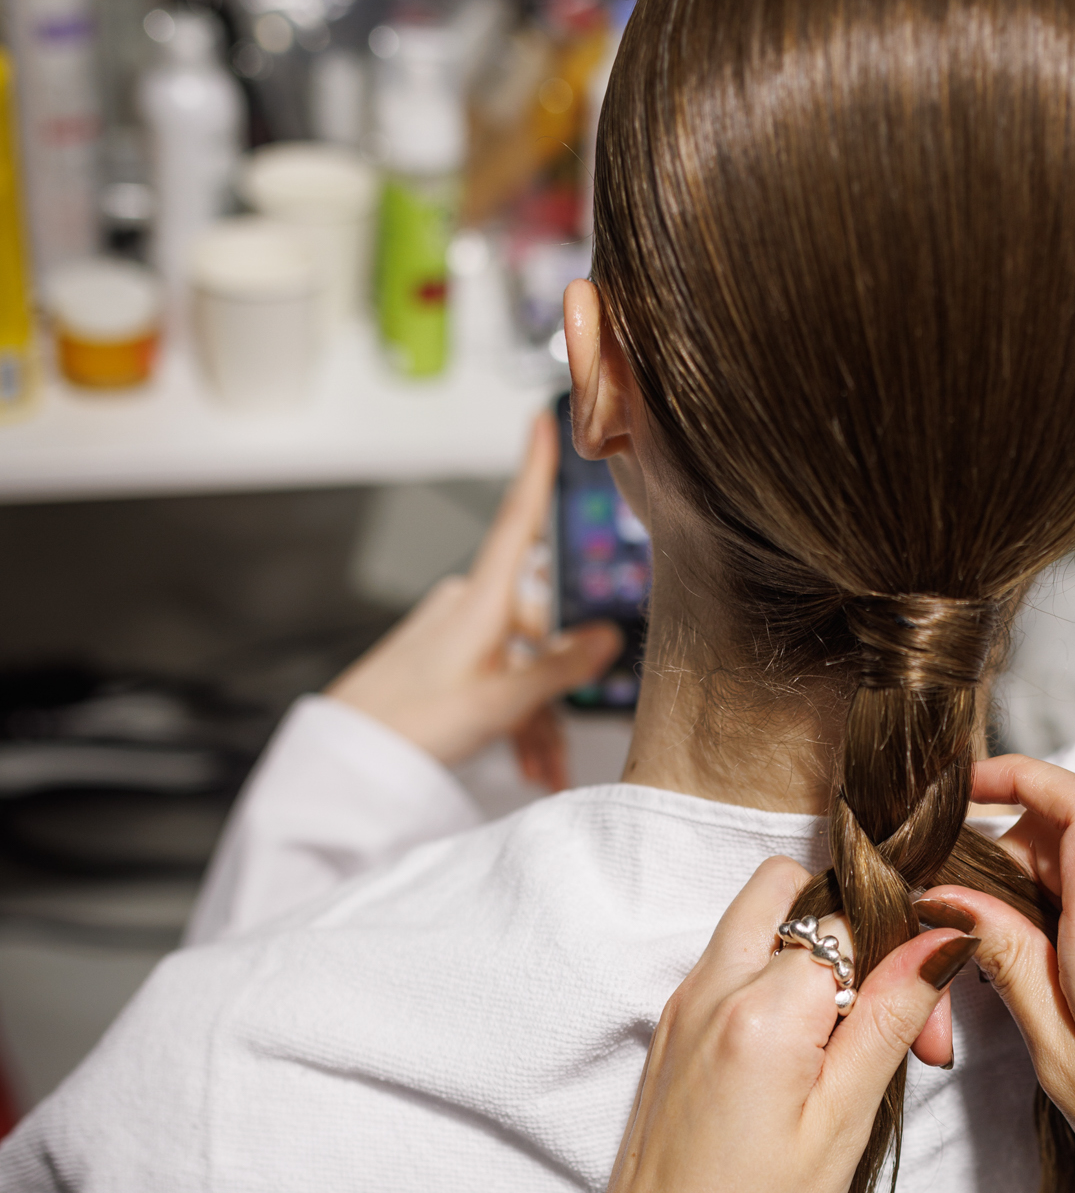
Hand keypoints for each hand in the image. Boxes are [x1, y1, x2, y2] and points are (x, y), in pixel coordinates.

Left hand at [327, 412, 620, 777]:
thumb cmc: (410, 723)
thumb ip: (557, 668)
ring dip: (539, 716)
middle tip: (560, 747)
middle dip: (558, 685)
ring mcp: (458, 634)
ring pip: (522, 661)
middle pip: (539, 626)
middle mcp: (471, 607)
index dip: (535, 471)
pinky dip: (516, 718)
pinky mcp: (447, 659)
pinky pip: (499, 677)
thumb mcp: (500, 702)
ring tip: (540, 769)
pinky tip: (525, 762)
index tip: (544, 423)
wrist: (349, 755)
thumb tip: (606, 638)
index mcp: (481, 602)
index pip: (519, 521)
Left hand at [569, 859, 978, 1192]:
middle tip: (890, 1023)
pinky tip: (805, 1062)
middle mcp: (709, 988)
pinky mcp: (671, 1031)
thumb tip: (942, 937)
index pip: (854, 920)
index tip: (926, 1040)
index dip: (905, 966)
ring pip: (762, 922)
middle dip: (858, 936)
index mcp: (760, 1008)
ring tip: (847, 1047)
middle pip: (798, 894)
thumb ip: (891, 1017)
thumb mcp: (843, 1125)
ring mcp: (682, 1005)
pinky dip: (779, 986)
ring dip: (817, 957)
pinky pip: (734, 966)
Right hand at [914, 756, 1074, 1192]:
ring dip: (1032, 895)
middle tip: (951, 918)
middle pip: (1074, 834)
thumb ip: (1009, 966)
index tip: (963, 791)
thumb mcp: (1064, 1063)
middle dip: (1003, 853)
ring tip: (993, 970)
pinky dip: (1067, 923)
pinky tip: (1044, 985)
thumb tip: (950, 899)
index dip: (1020, 775)